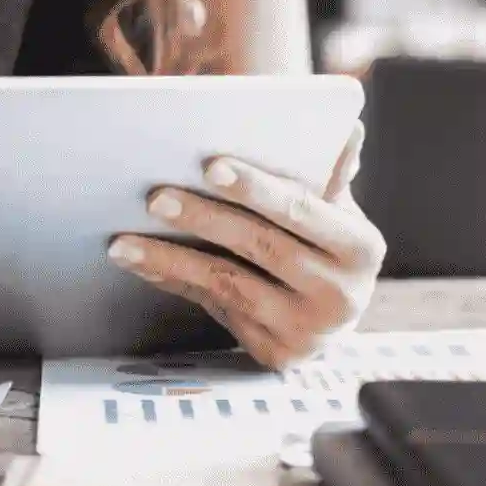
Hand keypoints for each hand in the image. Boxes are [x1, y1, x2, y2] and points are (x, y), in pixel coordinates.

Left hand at [108, 123, 387, 369]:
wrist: (333, 315)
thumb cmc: (325, 244)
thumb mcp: (335, 209)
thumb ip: (330, 174)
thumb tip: (348, 132)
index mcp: (361, 248)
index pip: (302, 210)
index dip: (256, 188)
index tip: (211, 166)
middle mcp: (341, 296)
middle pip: (261, 247)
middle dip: (204, 219)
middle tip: (155, 197)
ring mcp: (307, 332)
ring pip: (228, 284)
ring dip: (171, 258)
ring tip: (124, 239)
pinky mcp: (275, 353)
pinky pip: (214, 308)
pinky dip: (174, 282)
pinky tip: (142, 263)